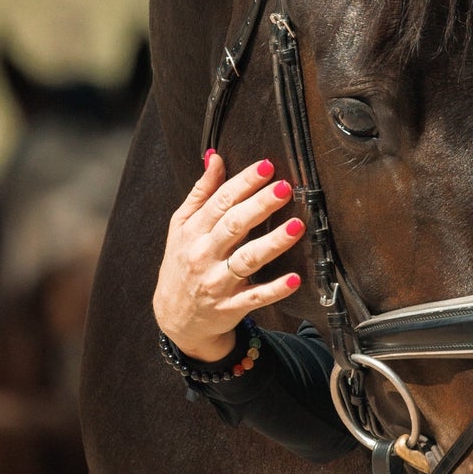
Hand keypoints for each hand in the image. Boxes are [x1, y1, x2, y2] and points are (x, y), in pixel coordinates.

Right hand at [152, 151, 305, 362]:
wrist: (175, 317)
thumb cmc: (183, 261)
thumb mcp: (182, 226)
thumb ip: (202, 192)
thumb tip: (215, 157)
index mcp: (193, 231)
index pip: (220, 202)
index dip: (244, 183)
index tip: (267, 166)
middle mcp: (204, 255)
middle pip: (234, 226)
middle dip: (260, 206)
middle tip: (285, 188)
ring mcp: (218, 282)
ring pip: (247, 260)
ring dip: (273, 243)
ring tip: (297, 226)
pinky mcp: (231, 306)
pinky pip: (255, 297)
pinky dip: (275, 289)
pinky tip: (295, 279)